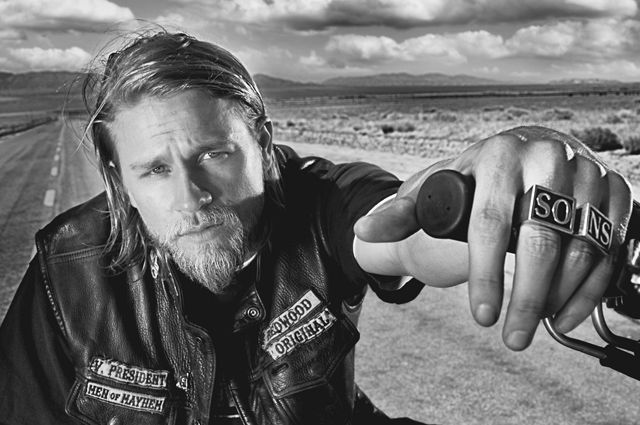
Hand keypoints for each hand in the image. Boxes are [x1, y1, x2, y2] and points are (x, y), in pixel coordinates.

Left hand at [354, 126, 633, 350]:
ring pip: (582, 248)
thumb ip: (401, 212)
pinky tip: (563, 315)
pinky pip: (612, 247)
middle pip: (541, 239)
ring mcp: (586, 174)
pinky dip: (591, 289)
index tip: (481, 316)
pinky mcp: (615, 192)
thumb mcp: (437, 187)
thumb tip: (362, 230)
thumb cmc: (476, 177)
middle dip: (525, 298)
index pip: (491, 222)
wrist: (527, 152)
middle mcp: (548, 158)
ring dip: (558, 299)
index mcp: (498, 154)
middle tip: (511, 338)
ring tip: (530, 327)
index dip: (485, 274)